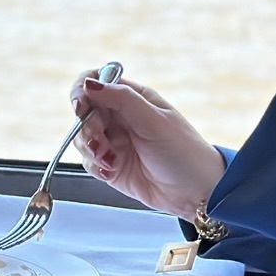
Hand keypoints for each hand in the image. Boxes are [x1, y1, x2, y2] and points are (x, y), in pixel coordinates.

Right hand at [70, 70, 226, 218]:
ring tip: (110, 161)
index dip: (83, 90)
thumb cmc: (183, 152)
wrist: (195, 193)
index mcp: (134, 99)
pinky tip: (112, 172)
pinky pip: (88, 161)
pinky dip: (95, 166)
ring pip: (82, 137)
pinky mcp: (110, 165)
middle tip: (99, 143)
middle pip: (85, 112)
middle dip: (87, 128)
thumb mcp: (153, 121)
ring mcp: (114, 142)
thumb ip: (121, 99)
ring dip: (90, 149)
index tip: (81, 107)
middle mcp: (121, 118)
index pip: (97, 82)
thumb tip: (89, 82)